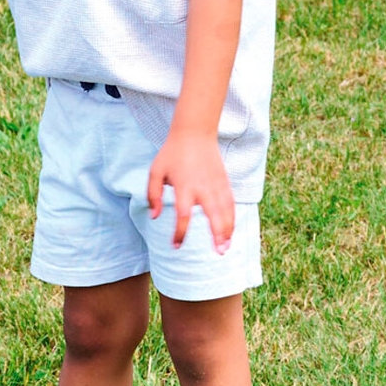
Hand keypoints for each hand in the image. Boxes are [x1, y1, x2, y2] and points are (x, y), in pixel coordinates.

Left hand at [146, 128, 234, 251]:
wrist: (195, 133)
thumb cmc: (172, 153)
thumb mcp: (155, 171)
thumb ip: (152, 195)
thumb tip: (154, 217)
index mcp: (184, 186)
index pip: (183, 215)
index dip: (180, 232)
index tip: (175, 246)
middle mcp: (203, 187)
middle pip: (213, 215)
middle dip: (216, 235)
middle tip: (218, 253)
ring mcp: (216, 184)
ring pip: (226, 211)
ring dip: (228, 230)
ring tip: (226, 247)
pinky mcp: (224, 181)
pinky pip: (231, 203)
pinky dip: (232, 218)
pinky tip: (230, 231)